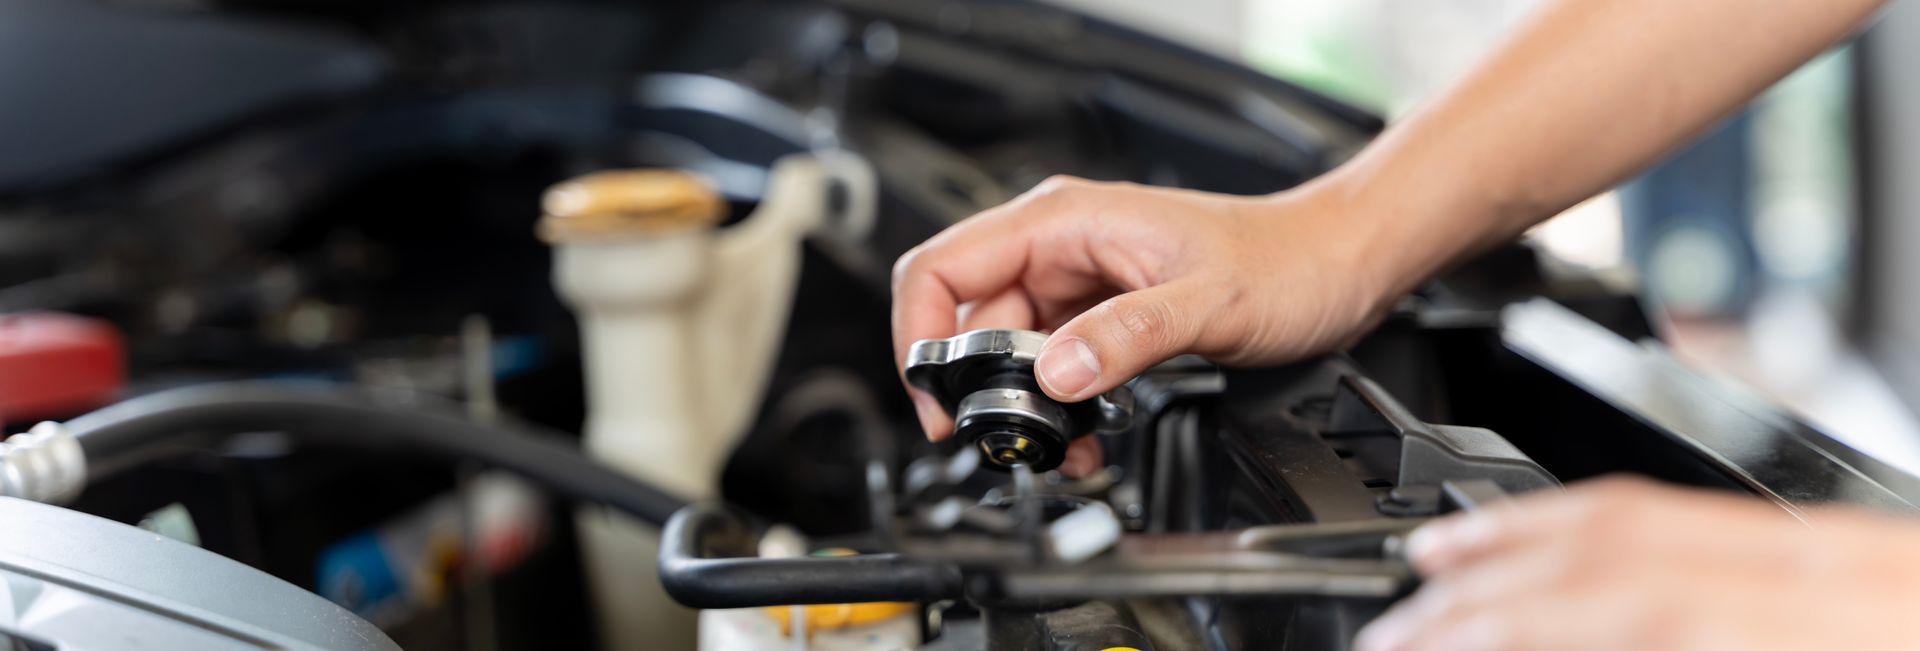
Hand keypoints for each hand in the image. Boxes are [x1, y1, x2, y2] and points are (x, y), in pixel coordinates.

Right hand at [891, 176, 1402, 475]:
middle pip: (967, 319)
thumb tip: (1055, 376)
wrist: (1337, 264)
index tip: (939, 399)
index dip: (920, 336)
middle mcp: (1060, 247)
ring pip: (1008, 352)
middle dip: (978, 388)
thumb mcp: (1206, 303)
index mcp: (1063, 220)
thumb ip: (1125, 337)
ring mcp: (1077, 282)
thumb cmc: (1284, 259)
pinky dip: (1055, 408)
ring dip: (1022, 408)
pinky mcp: (1100, 315)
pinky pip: (1049, 365)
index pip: (942, 268)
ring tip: (1059, 448)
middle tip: (1009, 441)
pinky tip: (1083, 437)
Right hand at [1356, 475, 1919, 650]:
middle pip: (1613, 560)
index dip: (1499, 632)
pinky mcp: (1856, 553)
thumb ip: (1690, 647)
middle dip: (1480, 601)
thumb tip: (1571, 639)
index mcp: (1835, 633)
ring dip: (1521, 547)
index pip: (1627, 611)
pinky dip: (1602, 525)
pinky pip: (1700, 516)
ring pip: (1646, 519)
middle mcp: (1832, 580)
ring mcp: (1847, 554)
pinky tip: (1554, 541)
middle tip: (1392, 637)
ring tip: (1433, 577)